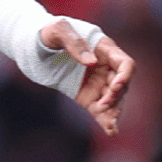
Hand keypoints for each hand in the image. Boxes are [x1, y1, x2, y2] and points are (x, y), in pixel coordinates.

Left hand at [41, 20, 135, 135]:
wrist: (36, 45)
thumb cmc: (50, 32)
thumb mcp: (59, 29)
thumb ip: (74, 43)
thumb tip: (91, 62)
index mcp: (105, 50)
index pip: (125, 64)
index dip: (125, 76)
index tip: (115, 86)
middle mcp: (106, 68)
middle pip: (121, 85)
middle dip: (115, 96)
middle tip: (103, 104)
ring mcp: (98, 83)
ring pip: (113, 100)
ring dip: (113, 112)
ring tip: (111, 124)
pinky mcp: (88, 96)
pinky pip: (100, 110)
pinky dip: (105, 120)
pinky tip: (111, 131)